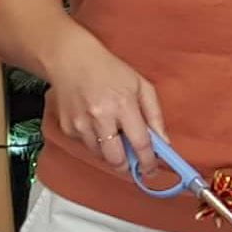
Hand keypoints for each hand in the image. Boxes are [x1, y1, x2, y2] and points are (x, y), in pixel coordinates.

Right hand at [40, 30, 167, 177]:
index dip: (148, 162)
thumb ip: (155, 115)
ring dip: (111, 152)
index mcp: (123, 104)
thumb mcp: (141, 86)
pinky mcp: (68, 128)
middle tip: (134, 161)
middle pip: (117, 160)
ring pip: (101, 156)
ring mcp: (81, 124)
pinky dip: (95, 142)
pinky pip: (87, 146)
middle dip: (127, 166)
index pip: (140, 144)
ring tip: (113, 131)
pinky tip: (96, 123)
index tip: (152, 170)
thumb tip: (164, 143)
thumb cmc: (108, 70)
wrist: (70, 60)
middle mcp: (100, 117)